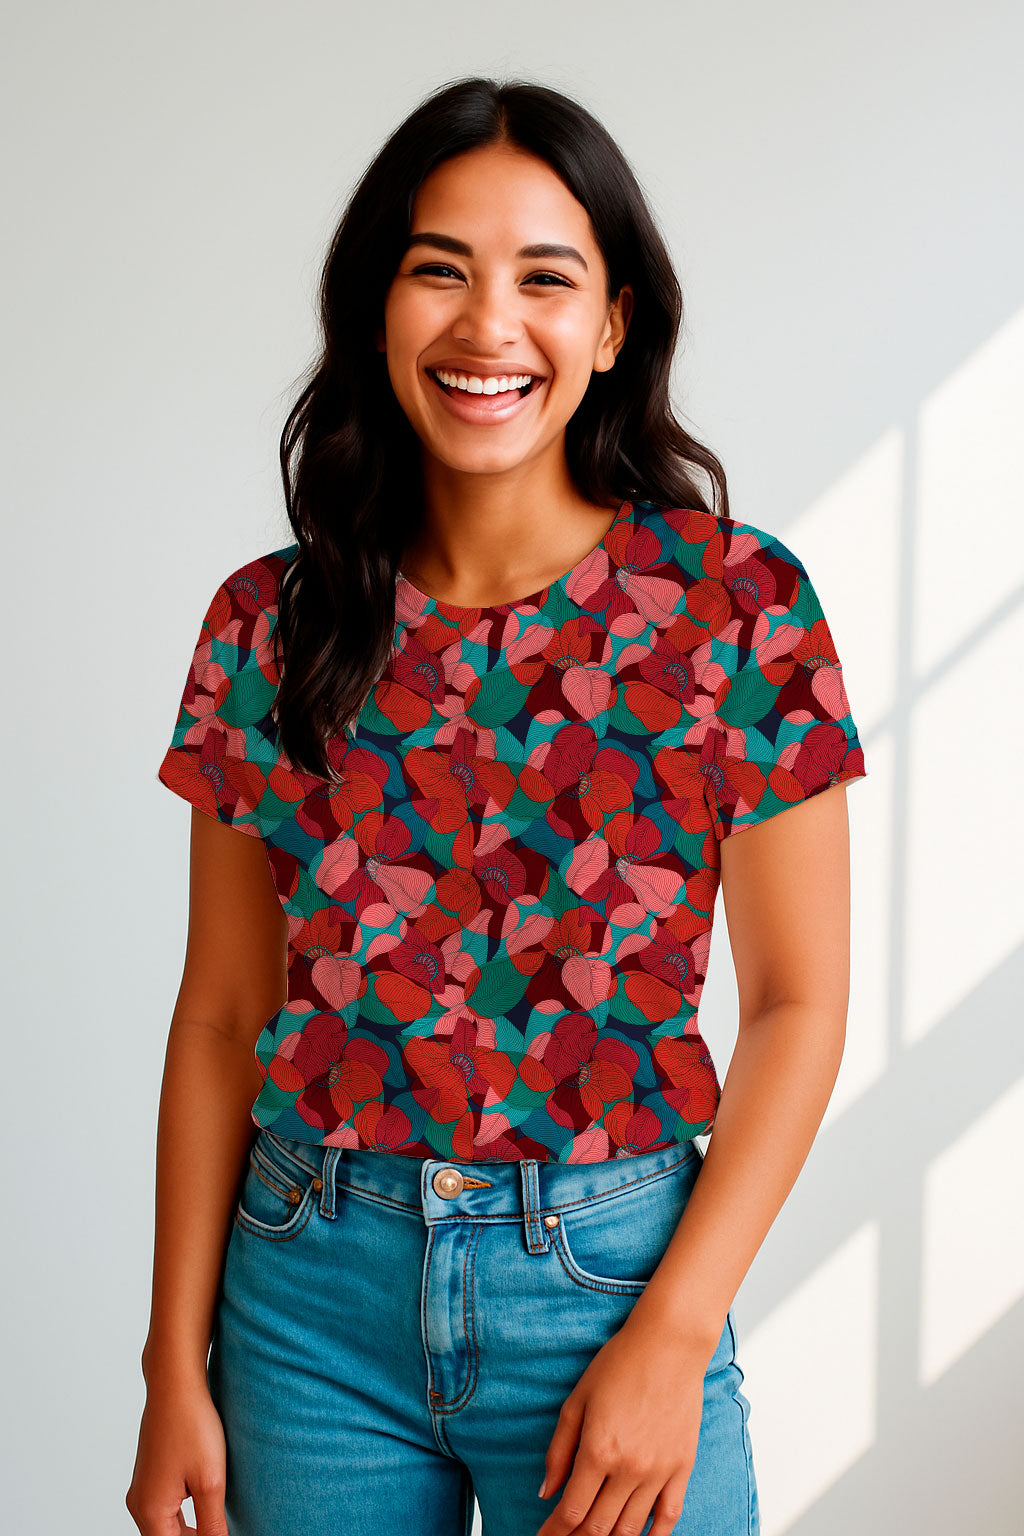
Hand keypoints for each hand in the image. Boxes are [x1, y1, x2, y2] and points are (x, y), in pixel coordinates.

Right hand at [125, 1374, 227, 1533]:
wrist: (175, 1383)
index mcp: (150, 1511)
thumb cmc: (191, 1426)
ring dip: (192, 1530)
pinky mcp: (151, 1475)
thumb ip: (212, 1526)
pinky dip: (186, 1514)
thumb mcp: (210, 1481)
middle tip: (223, 1529)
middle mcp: (140, 1504)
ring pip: (168, 1526)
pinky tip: (207, 1504)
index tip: (221, 1534)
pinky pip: (166, 1508)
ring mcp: (143, 1489)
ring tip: (218, 1522)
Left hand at [535, 1312, 710, 1535]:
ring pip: (630, 1529)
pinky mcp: (682, 1468)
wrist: (669, 1345)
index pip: (572, 1510)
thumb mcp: (577, 1400)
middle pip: (598, 1527)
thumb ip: (559, 1450)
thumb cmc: (619, 1364)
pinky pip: (668, 1518)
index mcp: (598, 1450)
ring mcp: (658, 1471)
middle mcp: (629, 1468)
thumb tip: (546, 1491)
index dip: (554, 1531)